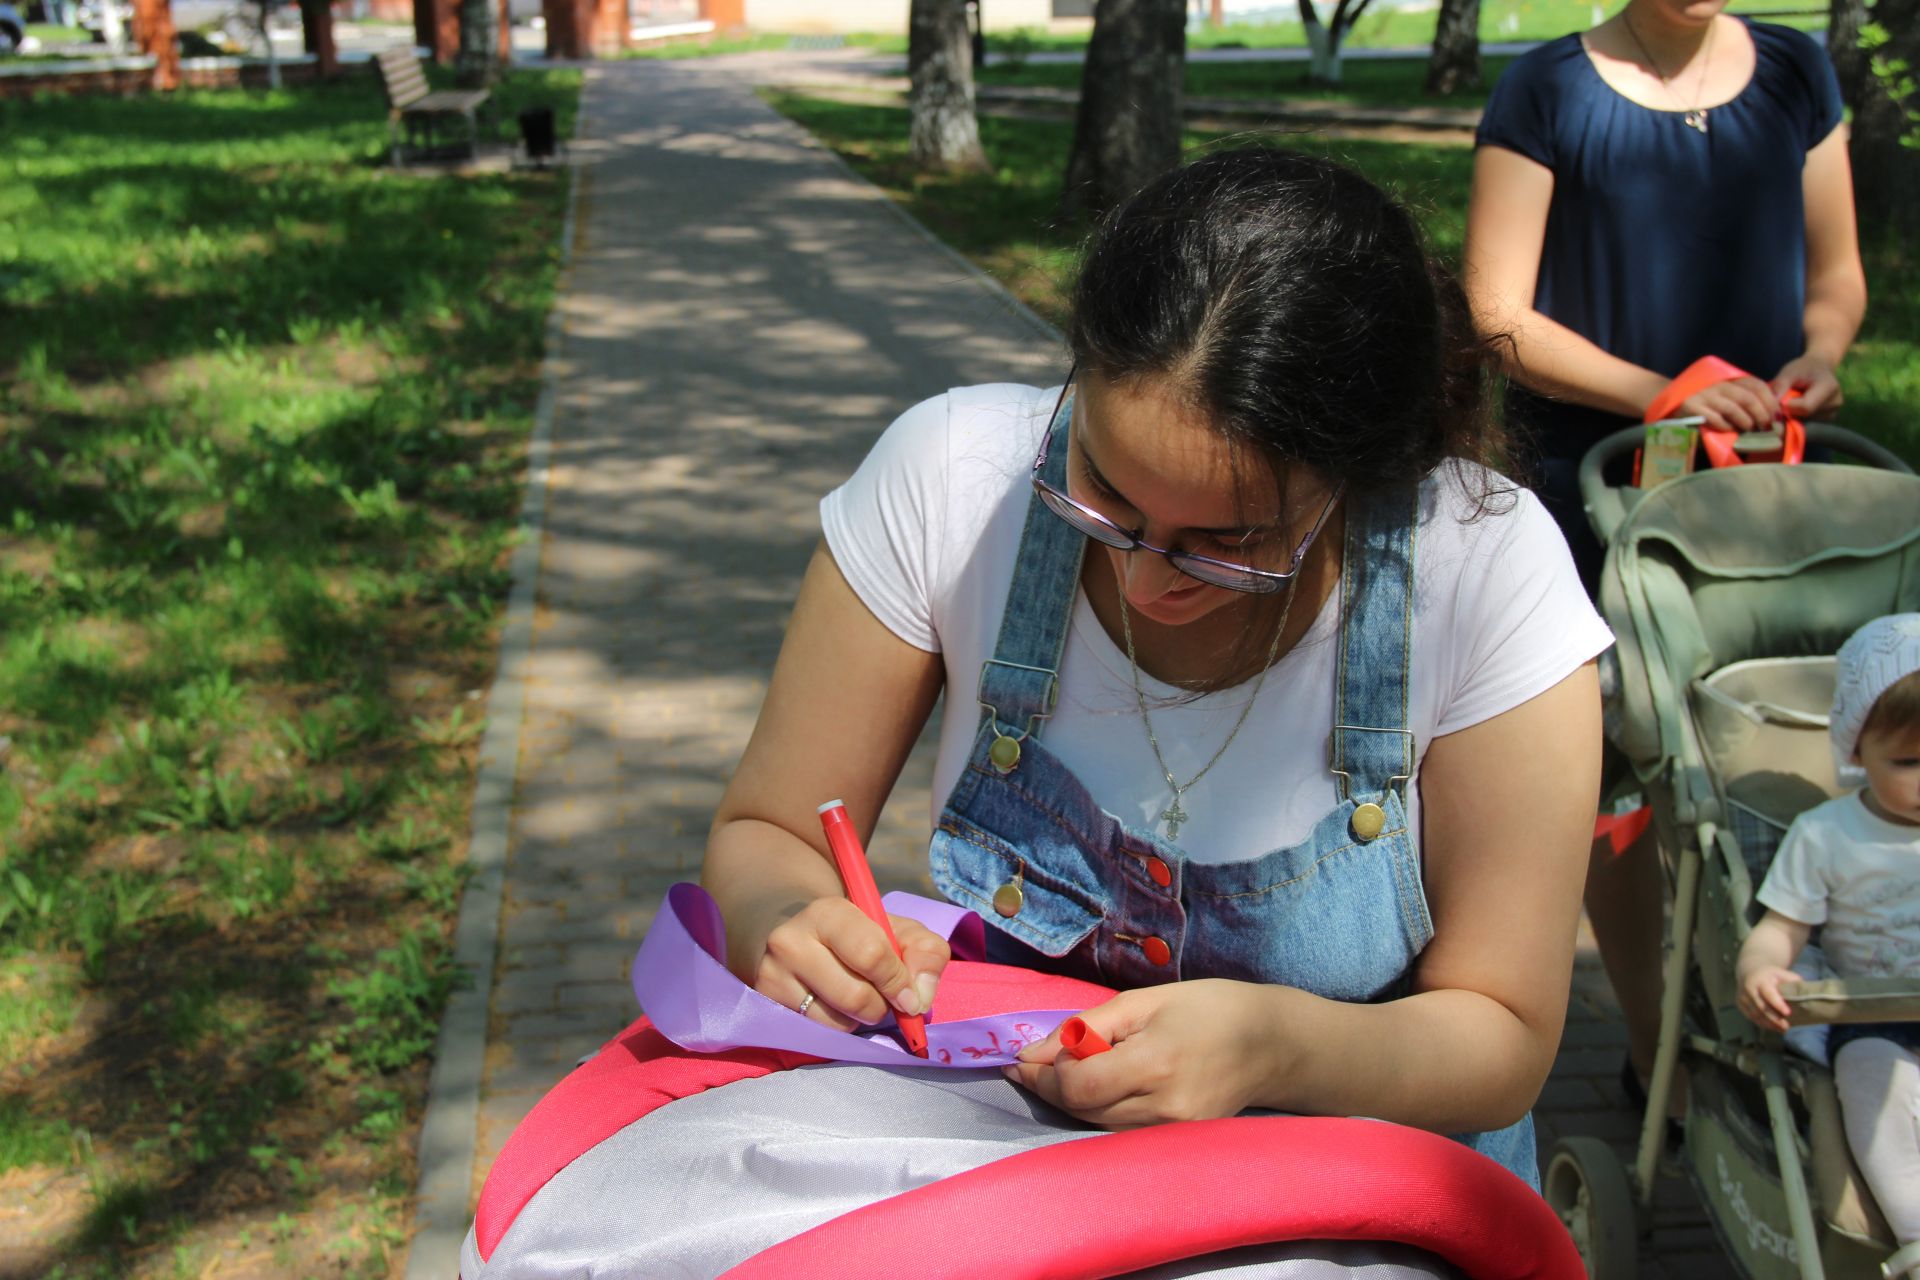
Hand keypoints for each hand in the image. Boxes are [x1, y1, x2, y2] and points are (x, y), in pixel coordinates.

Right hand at [753, 898, 947, 1031]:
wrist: (795, 935)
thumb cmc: (856, 934)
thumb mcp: (896, 930)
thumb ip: (926, 952)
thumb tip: (920, 997)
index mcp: (829, 913)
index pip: (872, 954)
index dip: (898, 981)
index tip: (908, 995)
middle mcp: (791, 941)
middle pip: (856, 997)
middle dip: (881, 1006)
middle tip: (882, 997)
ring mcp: (772, 975)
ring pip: (837, 1023)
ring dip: (859, 1020)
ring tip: (855, 997)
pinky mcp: (766, 1004)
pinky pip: (818, 1035)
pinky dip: (838, 1028)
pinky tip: (834, 1006)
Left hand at [1001, 980, 1277, 1128]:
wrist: (1271, 1044)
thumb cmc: (1209, 1008)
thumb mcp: (1145, 1001)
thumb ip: (1086, 1025)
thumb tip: (1033, 1051)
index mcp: (1155, 1064)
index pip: (1078, 1086)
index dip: (1044, 1074)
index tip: (1024, 1057)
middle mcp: (1163, 1108)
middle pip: (1081, 1110)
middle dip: (1050, 1086)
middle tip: (1034, 1062)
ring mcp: (1173, 1132)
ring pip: (1096, 1124)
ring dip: (1073, 1099)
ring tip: (1067, 1069)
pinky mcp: (1178, 1141)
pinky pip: (1120, 1131)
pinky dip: (1100, 1109)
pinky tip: (1100, 1085)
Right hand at [1672, 375, 1783, 432]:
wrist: (1671, 402)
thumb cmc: (1704, 403)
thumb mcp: (1725, 395)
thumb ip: (1745, 398)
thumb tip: (1773, 411)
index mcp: (1728, 378)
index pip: (1756, 385)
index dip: (1770, 401)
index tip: (1777, 416)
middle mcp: (1717, 384)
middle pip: (1748, 398)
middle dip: (1762, 414)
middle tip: (1766, 428)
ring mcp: (1704, 395)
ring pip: (1734, 409)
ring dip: (1746, 422)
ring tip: (1749, 430)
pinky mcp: (1692, 408)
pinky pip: (1715, 419)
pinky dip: (1726, 427)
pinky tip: (1730, 431)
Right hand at [1736, 965, 1799, 1032]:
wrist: (1749, 972)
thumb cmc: (1770, 974)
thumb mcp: (1781, 973)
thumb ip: (1793, 981)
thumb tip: (1807, 993)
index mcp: (1760, 980)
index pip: (1768, 993)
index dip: (1778, 1004)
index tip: (1788, 1013)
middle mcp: (1749, 989)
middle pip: (1761, 1007)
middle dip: (1774, 1018)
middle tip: (1787, 1026)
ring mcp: (1743, 998)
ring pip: (1756, 1014)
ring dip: (1769, 1023)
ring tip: (1782, 1029)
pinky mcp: (1740, 1005)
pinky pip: (1751, 1017)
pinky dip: (1763, 1024)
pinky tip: (1773, 1027)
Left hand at [1770, 353, 1842, 419]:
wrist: (1818, 368)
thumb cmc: (1802, 368)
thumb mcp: (1790, 371)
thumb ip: (1781, 385)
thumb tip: (1772, 403)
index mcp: (1829, 388)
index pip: (1805, 407)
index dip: (1788, 405)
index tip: (1780, 397)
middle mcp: (1835, 403)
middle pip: (1804, 416)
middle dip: (1789, 410)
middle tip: (1786, 397)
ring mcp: (1833, 413)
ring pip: (1804, 422)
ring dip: (1793, 414)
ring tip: (1795, 399)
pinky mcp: (1828, 419)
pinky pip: (1808, 423)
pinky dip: (1799, 417)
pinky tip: (1800, 405)